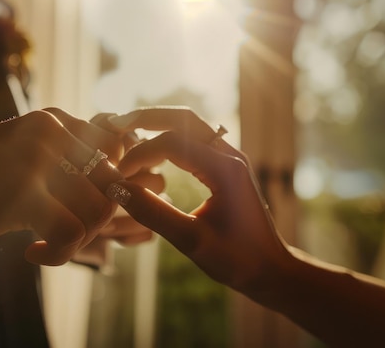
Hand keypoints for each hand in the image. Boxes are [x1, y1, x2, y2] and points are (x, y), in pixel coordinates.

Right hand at [0, 109, 122, 265]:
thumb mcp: (28, 158)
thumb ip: (68, 165)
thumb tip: (118, 194)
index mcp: (56, 122)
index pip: (115, 155)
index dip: (108, 190)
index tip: (80, 210)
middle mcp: (51, 132)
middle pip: (112, 184)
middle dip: (98, 220)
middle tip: (66, 234)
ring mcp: (37, 159)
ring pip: (97, 210)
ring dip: (79, 240)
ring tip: (48, 245)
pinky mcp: (21, 192)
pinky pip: (71, 232)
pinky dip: (60, 253)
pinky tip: (33, 254)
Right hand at [103, 106, 291, 292]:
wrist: (271, 268)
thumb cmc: (236, 259)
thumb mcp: (190, 241)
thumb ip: (152, 213)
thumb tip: (116, 188)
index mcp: (225, 169)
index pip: (171, 142)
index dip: (140, 154)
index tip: (118, 176)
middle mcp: (229, 156)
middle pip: (183, 118)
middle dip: (146, 117)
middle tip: (113, 123)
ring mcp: (229, 158)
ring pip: (190, 124)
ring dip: (158, 124)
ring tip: (126, 129)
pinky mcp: (225, 167)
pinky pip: (194, 139)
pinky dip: (168, 137)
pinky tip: (150, 149)